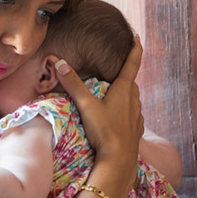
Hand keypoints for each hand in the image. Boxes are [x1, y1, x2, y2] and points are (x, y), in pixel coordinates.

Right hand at [55, 36, 142, 169]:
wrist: (119, 161)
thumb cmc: (104, 131)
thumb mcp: (86, 105)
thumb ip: (73, 84)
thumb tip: (60, 62)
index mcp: (124, 90)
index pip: (133, 62)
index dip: (135, 48)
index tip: (136, 36)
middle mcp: (134, 100)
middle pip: (131, 81)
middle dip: (124, 73)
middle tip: (115, 68)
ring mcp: (137, 115)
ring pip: (132, 98)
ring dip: (125, 92)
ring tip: (113, 92)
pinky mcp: (136, 129)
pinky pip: (132, 114)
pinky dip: (126, 110)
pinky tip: (118, 116)